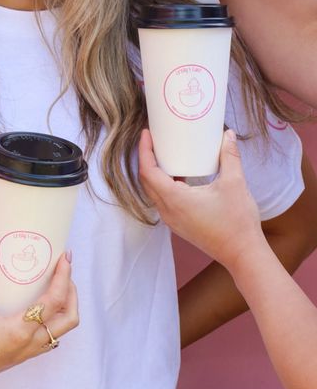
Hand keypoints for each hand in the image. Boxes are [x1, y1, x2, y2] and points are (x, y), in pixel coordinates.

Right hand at [0, 250, 77, 388]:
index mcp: (19, 329)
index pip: (54, 301)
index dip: (64, 277)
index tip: (65, 257)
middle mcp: (29, 342)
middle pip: (69, 319)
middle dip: (72, 292)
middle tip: (64, 270)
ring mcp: (28, 352)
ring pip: (62, 330)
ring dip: (66, 307)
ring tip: (57, 285)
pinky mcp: (22, 355)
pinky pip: (50, 337)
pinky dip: (55, 319)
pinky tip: (41, 304)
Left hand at [138, 128, 263, 272]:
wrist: (243, 255)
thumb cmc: (238, 222)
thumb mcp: (235, 183)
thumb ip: (229, 156)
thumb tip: (228, 134)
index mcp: (174, 200)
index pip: (148, 171)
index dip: (144, 150)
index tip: (147, 133)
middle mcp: (168, 212)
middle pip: (146, 181)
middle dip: (146, 158)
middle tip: (154, 139)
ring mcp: (172, 221)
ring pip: (153, 192)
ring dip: (154, 172)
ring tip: (164, 154)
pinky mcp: (179, 225)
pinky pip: (162, 201)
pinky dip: (163, 185)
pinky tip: (177, 175)